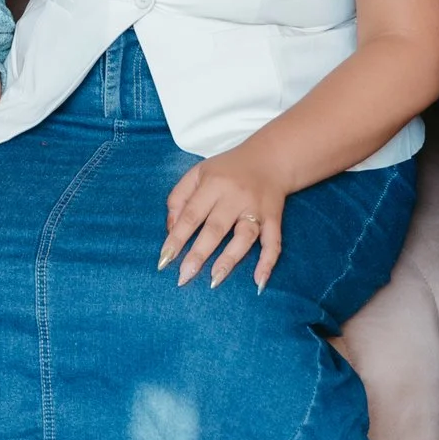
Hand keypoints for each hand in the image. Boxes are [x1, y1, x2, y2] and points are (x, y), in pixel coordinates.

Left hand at [164, 136, 288, 289]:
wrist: (270, 158)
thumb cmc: (227, 170)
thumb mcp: (198, 173)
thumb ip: (179, 197)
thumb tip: (171, 229)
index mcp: (213, 184)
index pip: (191, 214)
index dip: (176, 238)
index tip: (164, 260)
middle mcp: (235, 196)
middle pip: (215, 228)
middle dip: (198, 254)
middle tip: (183, 277)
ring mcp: (256, 208)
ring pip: (243, 237)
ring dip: (229, 260)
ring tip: (214, 281)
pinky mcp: (274, 218)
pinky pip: (273, 242)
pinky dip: (268, 262)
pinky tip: (258, 282)